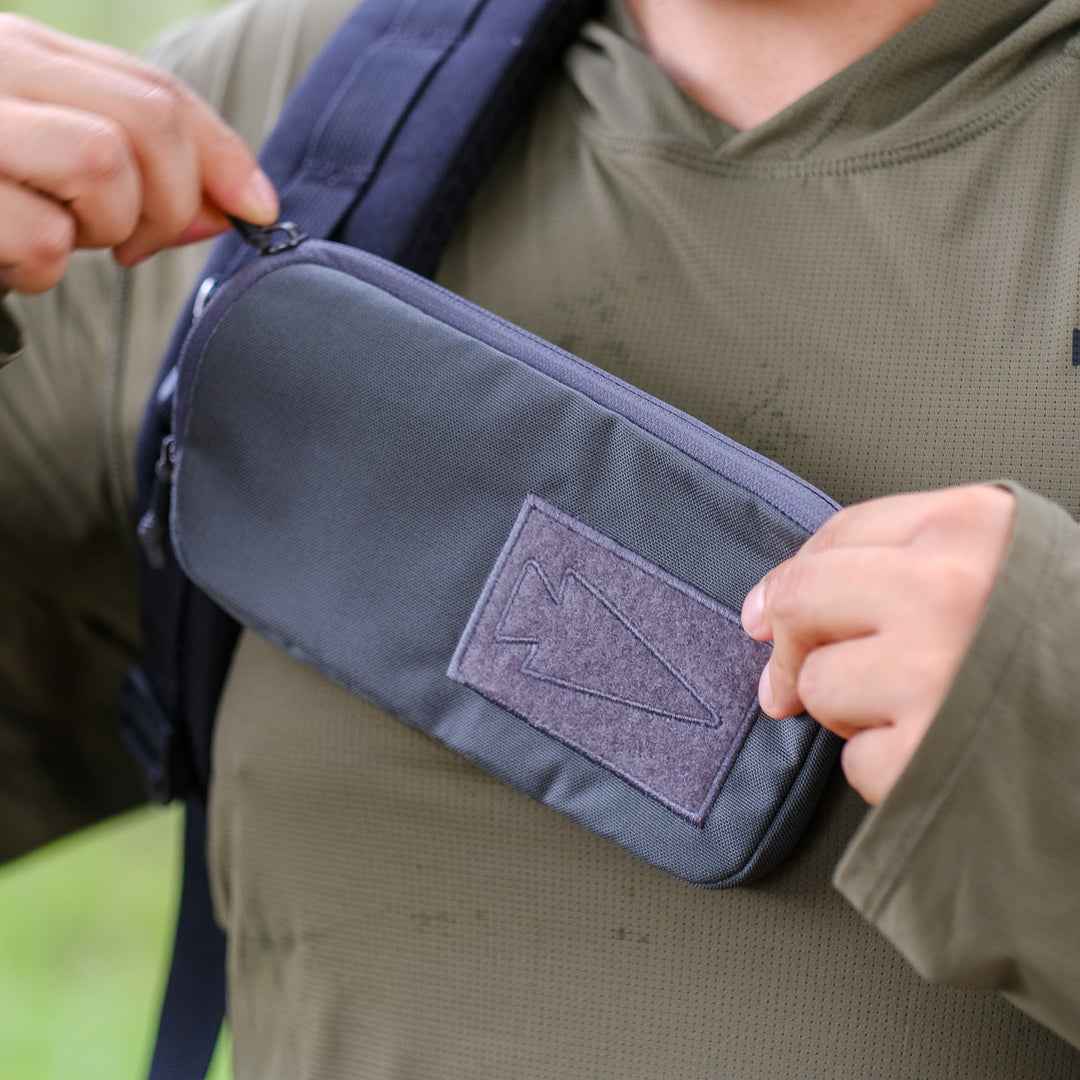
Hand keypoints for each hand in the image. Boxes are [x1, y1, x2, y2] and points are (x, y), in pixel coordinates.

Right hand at [0, 14, 278, 292]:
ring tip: (60, 239)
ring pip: (102, 164)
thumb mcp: (46, 164)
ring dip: (104, 228)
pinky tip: (8, 260)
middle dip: (169, 200)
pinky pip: (40, 238)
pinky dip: (40, 269)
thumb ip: (133, 175)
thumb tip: (236, 208)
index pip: (154, 90)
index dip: (224, 154)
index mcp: (16, 52)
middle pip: (146, 123)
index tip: (260, 209)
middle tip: (132, 242)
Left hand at [740, 485, 1016, 804]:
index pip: (840, 533)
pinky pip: (857, 761)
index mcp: (975, 528)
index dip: (794, 575)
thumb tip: (778, 604)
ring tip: (925, 714)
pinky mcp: (926, 757)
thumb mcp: (1024, 568)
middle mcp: (947, 590)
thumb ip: (920, 559)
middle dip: (795, 643)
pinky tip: (943, 758)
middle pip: (805, 600)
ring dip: (854, 712)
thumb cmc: (1077, 651)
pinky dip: (889, 769)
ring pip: (820, 685)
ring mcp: (932, 674)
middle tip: (791, 675)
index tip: (770, 609)